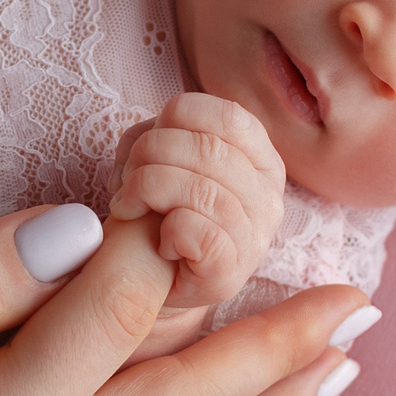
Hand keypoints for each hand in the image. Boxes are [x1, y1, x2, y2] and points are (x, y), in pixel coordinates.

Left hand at [109, 93, 289, 310]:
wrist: (157, 279)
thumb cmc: (162, 211)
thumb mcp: (162, 158)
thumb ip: (157, 134)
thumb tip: (146, 141)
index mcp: (261, 158)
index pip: (228, 116)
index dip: (177, 117)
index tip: (149, 139)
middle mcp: (268, 196)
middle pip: (208, 149)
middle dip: (149, 155)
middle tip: (127, 179)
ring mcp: (255, 237)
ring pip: (201, 190)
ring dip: (147, 190)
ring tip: (129, 206)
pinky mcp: (231, 273)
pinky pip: (197, 232)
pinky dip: (166, 230)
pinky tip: (159, 240)